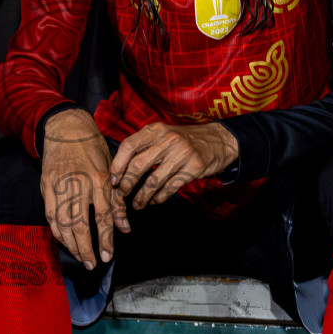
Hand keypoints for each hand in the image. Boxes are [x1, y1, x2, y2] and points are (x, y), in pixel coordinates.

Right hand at [40, 108, 122, 269]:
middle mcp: (79, 183)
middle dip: (86, 248)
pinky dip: (57, 231)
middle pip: (80, 224)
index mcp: (99, 178)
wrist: (66, 127)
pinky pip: (50, 214)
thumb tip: (125, 228)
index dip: (105, 239)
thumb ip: (116, 201)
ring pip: (63, 223)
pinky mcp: (46, 185)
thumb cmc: (92, 148)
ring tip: (80, 257)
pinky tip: (64, 241)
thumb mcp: (111, 169)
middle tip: (93, 264)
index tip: (107, 257)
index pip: (103, 216)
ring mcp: (60, 185)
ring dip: (71, 244)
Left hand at [109, 122, 238, 209]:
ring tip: (138, 204)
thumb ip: (144, 146)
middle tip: (122, 194)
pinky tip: (155, 201)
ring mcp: (182, 153)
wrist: (218, 140)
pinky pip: (171, 187)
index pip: (128, 146)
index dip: (118, 165)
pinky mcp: (194, 167)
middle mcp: (168, 139)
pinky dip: (160, 197)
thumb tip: (119, 168)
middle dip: (127, 183)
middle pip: (138, 165)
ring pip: (154, 180)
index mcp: (155, 130)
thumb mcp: (163, 134)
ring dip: (142, 196)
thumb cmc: (183, 140)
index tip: (114, 180)